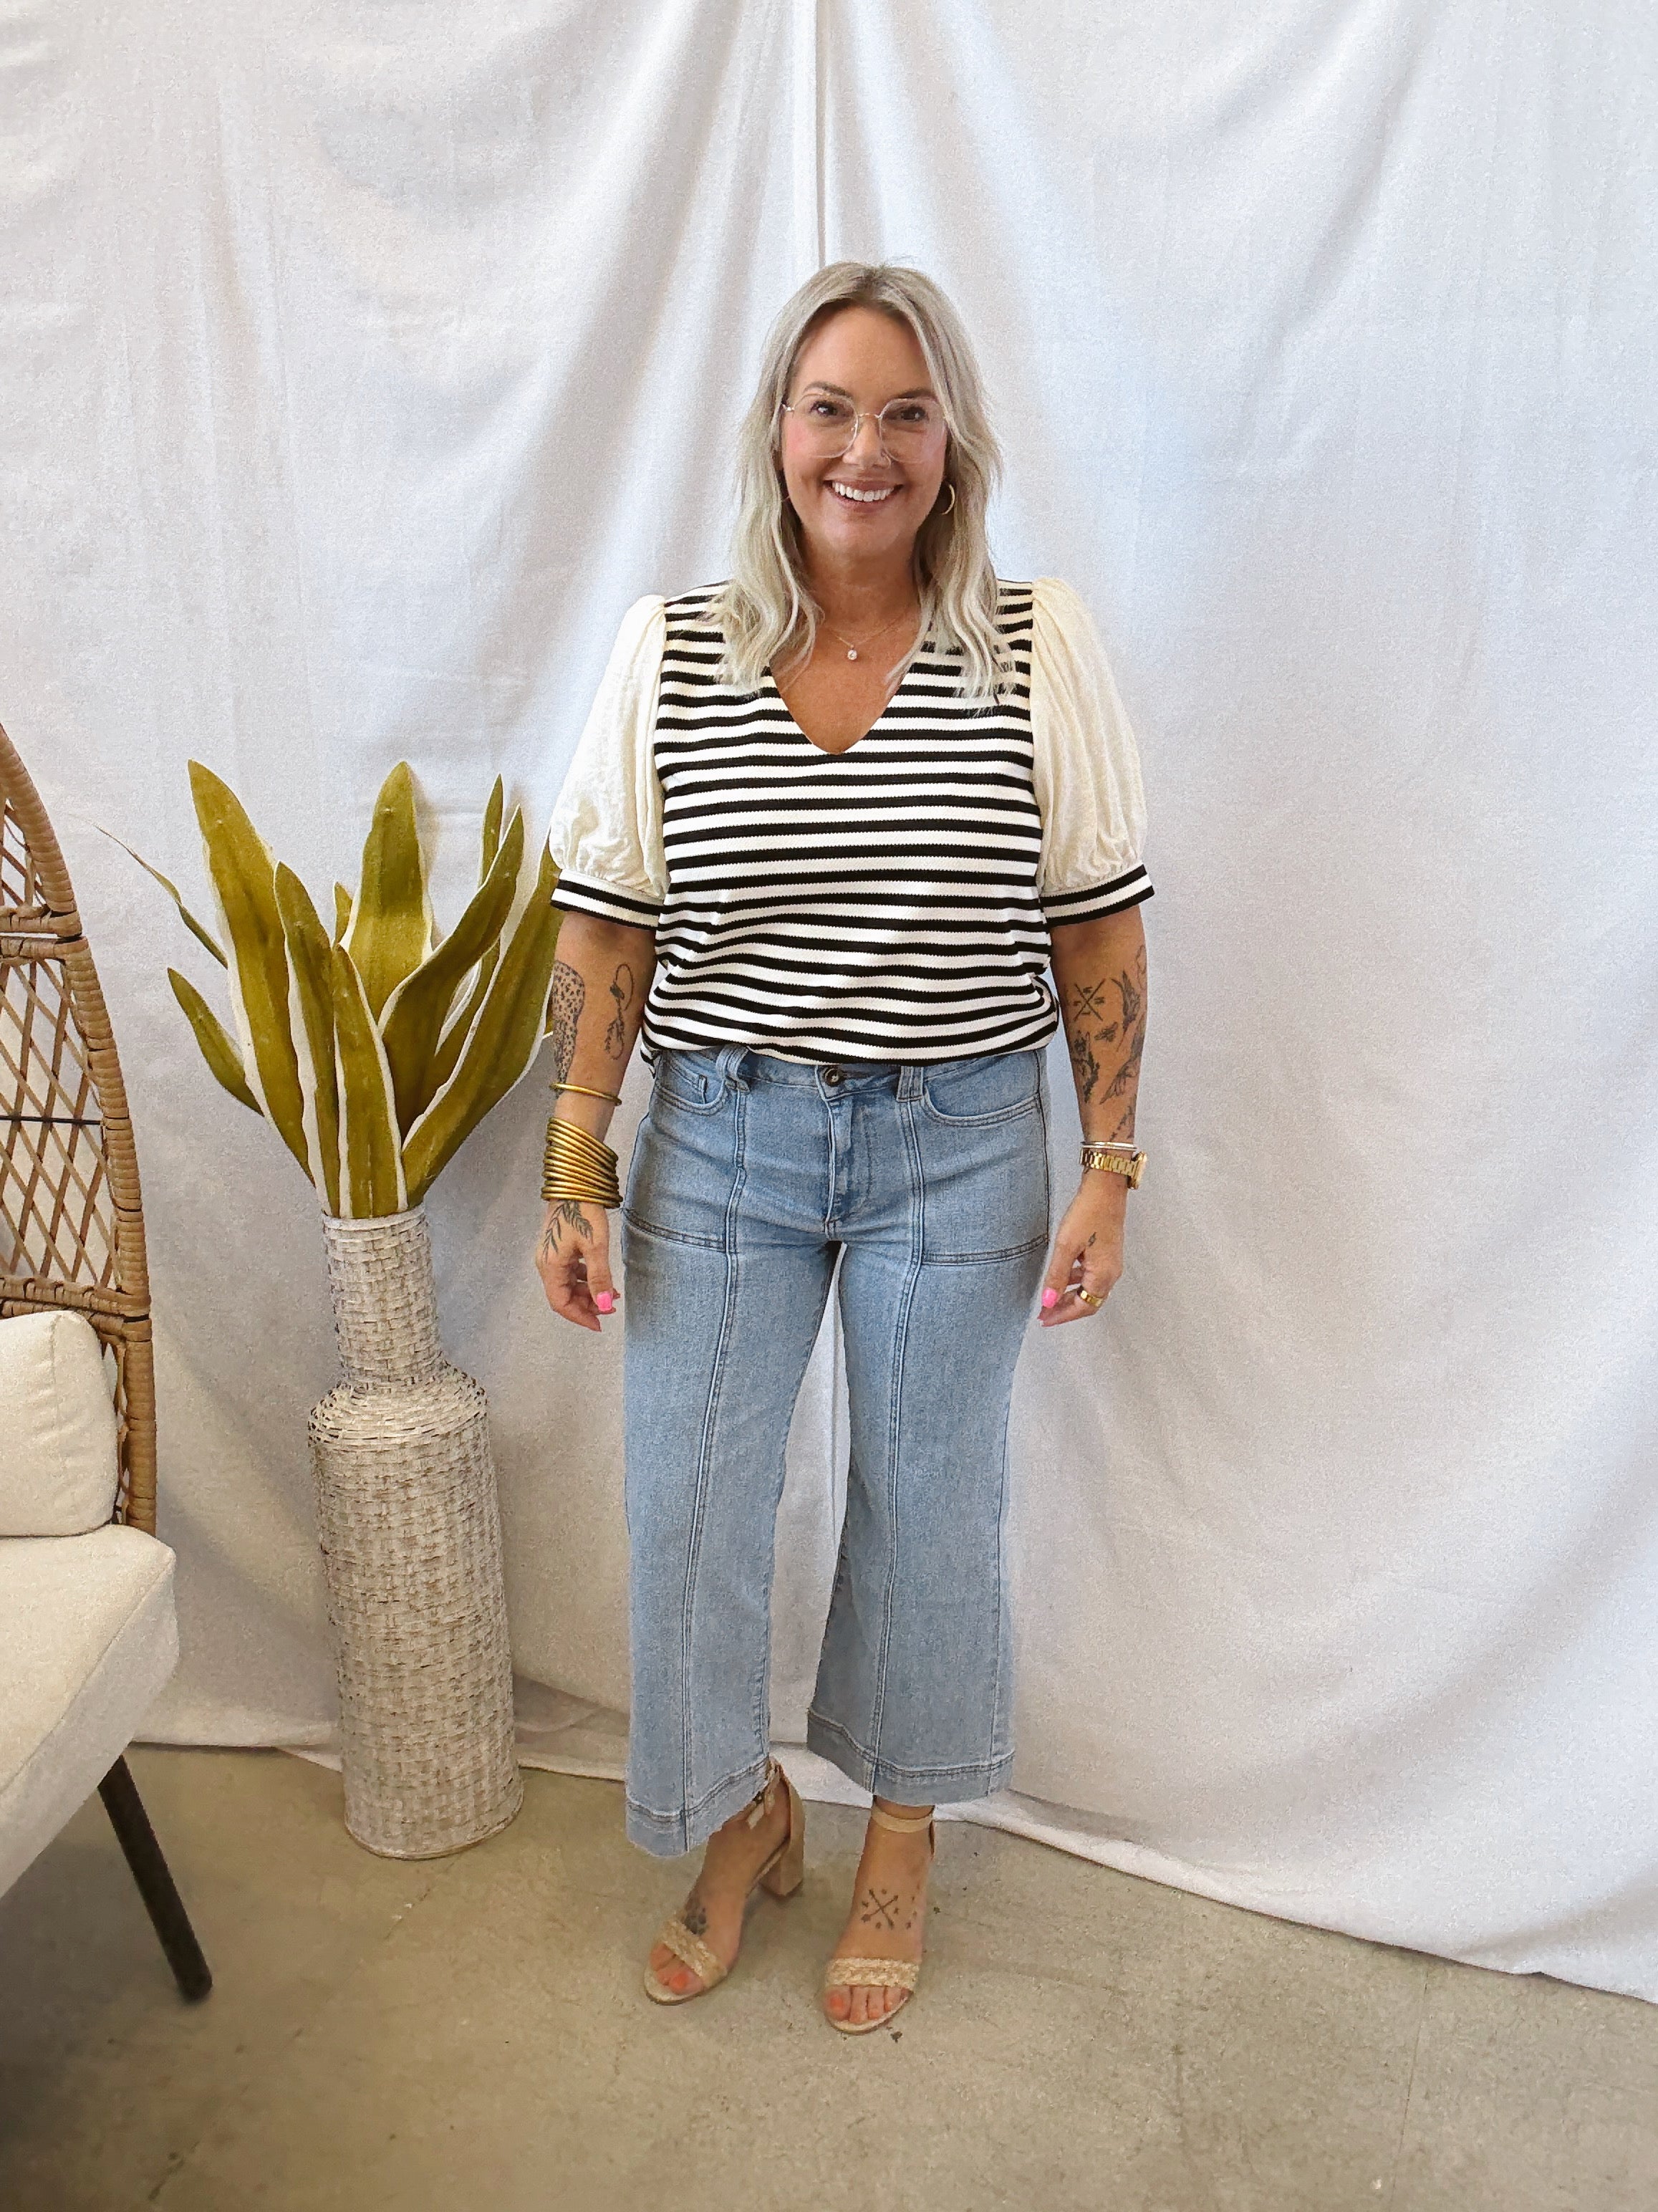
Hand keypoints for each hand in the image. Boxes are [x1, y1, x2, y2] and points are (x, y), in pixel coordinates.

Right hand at [534, 1198, 615, 1331]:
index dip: (580, 1317)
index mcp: (550, 1266)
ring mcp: (551, 1256)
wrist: (574, 1184)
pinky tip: (601, 1277)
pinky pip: (570, 1272)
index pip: (561, 1303)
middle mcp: (546, 1264)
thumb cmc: (582, 1212)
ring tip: (611, 1293)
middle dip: (587, 1305)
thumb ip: (599, 1278)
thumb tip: (603, 1306)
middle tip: (610, 1307)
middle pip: (563, 1296)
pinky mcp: (558, 1248)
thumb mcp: (596, 1247)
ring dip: (588, 1292)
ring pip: (568, 1285)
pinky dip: (585, 1279)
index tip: (599, 1324)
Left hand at [1038, 1176, 1125, 1325]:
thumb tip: (1048, 1300)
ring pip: (1090, 1291)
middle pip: (1089, 1303)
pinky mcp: (1108, 1254)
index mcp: (1103, 1275)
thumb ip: (1056, 1276)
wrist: (1106, 1188)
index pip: (1083, 1307)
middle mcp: (1111, 1273)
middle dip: (1066, 1310)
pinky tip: (1065, 1277)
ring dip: (1071, 1297)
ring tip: (1051, 1298)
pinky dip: (1077, 1283)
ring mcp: (1111, 1264)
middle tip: (1045, 1313)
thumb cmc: (1089, 1213)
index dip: (1062, 1316)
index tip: (1044, 1319)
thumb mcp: (1066, 1246)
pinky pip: (1092, 1277)